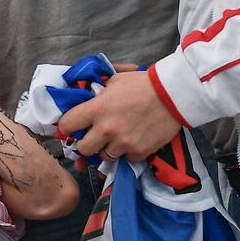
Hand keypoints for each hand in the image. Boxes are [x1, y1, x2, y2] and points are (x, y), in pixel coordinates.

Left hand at [57, 68, 181, 162]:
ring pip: (104, 156)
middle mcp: (106, 129)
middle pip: (83, 149)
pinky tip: (134, 139)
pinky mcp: (139, 152)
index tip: (73, 126)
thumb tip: (85, 100)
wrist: (173, 94)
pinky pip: (126, 159)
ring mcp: (123, 143)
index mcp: (96, 109)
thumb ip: (97, 94)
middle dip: (86, 143)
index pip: (67, 125)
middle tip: (95, 137)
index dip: (68, 126)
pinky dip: (128, 152)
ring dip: (108, 149)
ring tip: (118, 137)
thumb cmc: (142, 84)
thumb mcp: (114, 81)